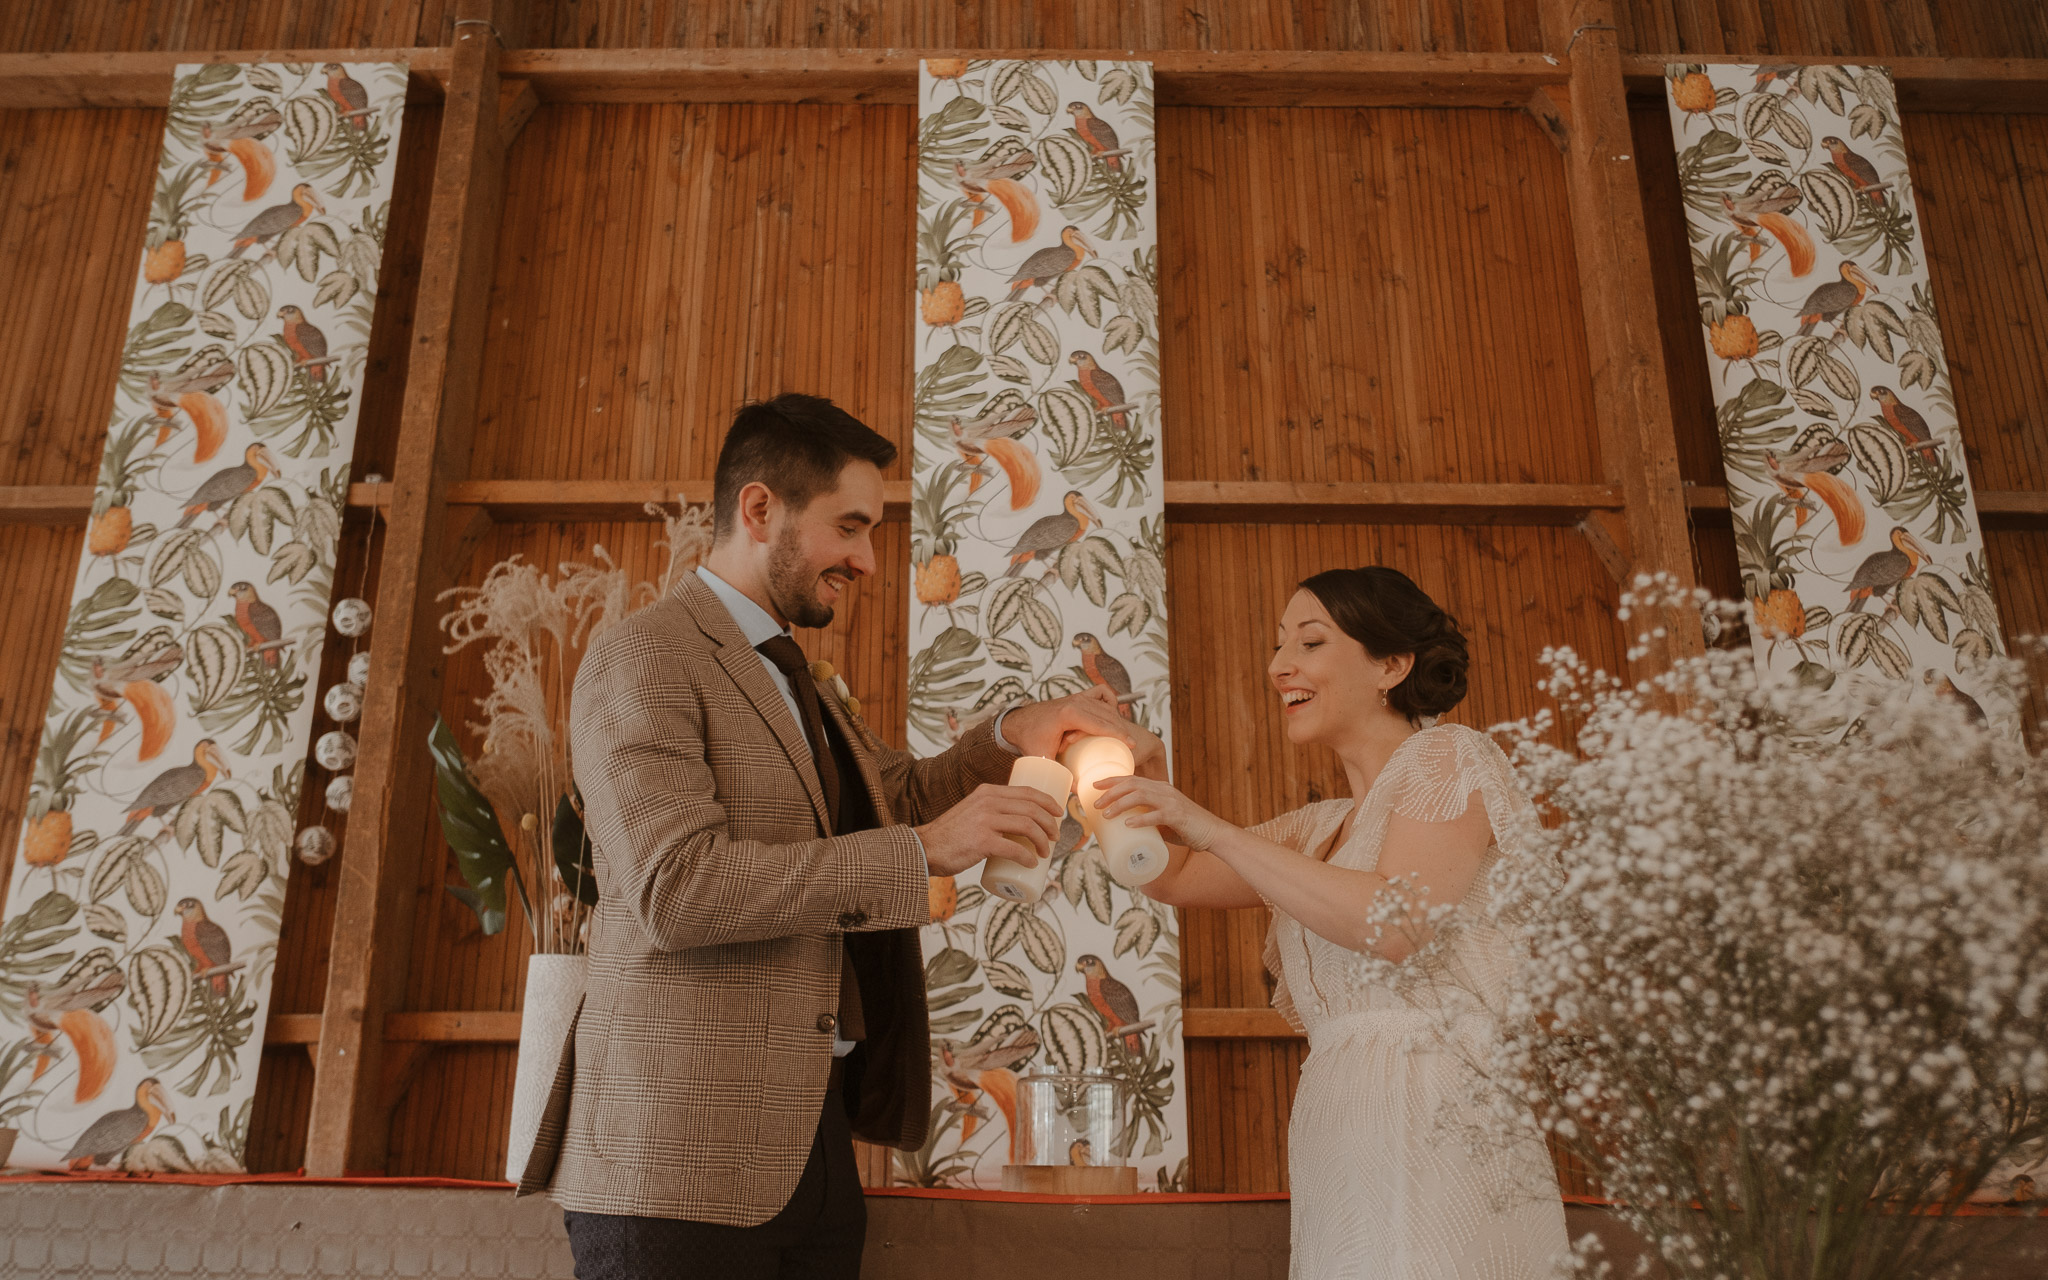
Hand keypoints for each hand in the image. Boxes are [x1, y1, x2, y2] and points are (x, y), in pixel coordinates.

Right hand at [916, 783, 1064, 876]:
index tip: (1059, 813)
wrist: (926, 848)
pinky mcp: (982, 841)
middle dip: (1050, 823)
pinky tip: (1032, 863)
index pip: (1027, 792)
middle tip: (1055, 837)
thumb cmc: (951, 835)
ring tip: (1046, 851)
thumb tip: (1017, 824)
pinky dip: (1027, 857)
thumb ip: (989, 811)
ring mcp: (985, 821)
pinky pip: (1014, 848)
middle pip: (1031, 808)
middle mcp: (987, 802)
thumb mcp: (972, 811)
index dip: (1048, 802)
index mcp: (987, 792)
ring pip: (1027, 826)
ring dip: (1042, 840)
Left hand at [1001, 686, 1167, 774]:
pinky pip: (1102, 694)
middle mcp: (1076, 701)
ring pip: (1106, 706)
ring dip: (1115, 720)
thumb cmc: (1030, 738)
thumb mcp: (1043, 758)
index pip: (1100, 723)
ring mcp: (1078, 696)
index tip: (1131, 743)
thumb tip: (1078, 789)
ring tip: (1122, 737)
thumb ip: (1061, 773)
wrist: (1019, 721)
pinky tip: (1112, 714)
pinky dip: (1110, 702)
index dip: (1118, 733)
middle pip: (1107, 714)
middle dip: (1121, 729)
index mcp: (1068, 714)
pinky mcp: (1078, 696)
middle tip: (1131, 744)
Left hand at [1093, 775, 1228, 850]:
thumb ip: (1147, 819)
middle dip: (1111, 792)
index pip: (1132, 778)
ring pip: (1141, 796)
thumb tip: (1124, 830)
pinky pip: (1157, 815)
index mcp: (1160, 788)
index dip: (1112, 780)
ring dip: (1121, 804)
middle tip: (1096, 803)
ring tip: (1107, 814)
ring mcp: (1172, 802)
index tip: (1094, 785)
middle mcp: (1164, 791)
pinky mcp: (1178, 816)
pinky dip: (1141, 819)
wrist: (1212, 834)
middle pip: (1132, 784)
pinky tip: (1128, 824)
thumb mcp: (1163, 819)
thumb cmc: (1186, 828)